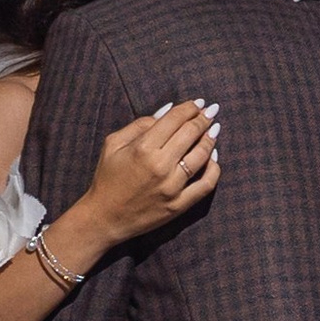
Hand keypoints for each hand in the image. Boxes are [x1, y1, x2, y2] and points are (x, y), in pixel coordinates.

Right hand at [72, 100, 221, 250]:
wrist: (104, 217)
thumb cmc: (107, 177)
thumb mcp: (113, 144)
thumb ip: (140, 124)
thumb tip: (168, 110)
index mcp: (143, 148)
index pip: (175, 119)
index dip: (189, 108)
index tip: (198, 103)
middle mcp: (160, 165)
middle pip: (191, 133)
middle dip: (203, 118)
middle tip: (210, 111)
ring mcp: (172, 187)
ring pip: (202, 156)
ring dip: (210, 139)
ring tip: (213, 130)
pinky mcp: (179, 205)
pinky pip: (206, 184)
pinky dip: (214, 168)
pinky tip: (213, 157)